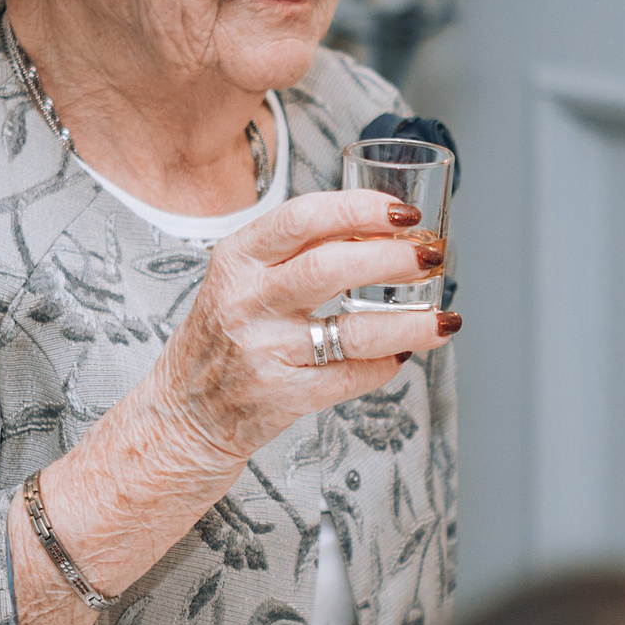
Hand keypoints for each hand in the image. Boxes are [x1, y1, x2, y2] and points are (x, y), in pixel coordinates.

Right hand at [156, 187, 459, 462]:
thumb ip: (293, 253)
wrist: (181, 415)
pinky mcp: (281, 398)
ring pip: (352, 331)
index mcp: (236, 259)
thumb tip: (379, 230)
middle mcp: (245, 302)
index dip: (361, 210)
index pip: (303, 218)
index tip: (404, 213)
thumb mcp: (239, 280)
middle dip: (393, 258)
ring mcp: (262, 352)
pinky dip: (386, 364)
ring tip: (443, 317)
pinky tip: (404, 354)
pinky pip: (351, 377)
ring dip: (409, 323)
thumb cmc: (223, 337)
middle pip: (331, 266)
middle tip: (430, 257)